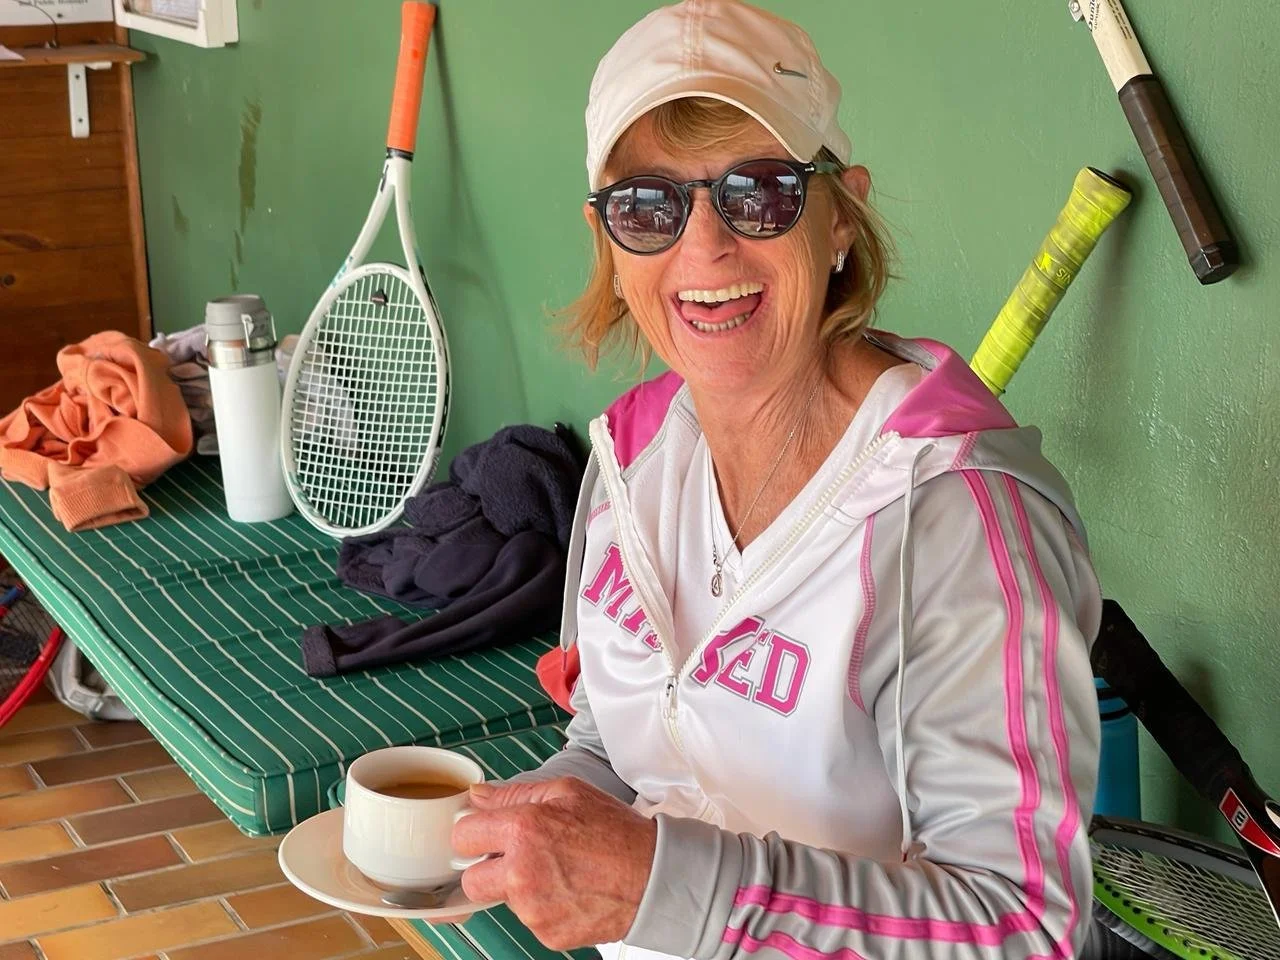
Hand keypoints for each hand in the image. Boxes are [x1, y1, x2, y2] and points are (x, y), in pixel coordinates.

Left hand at [450, 777, 657, 949]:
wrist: (653, 877)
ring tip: (558, 872)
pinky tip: (568, 891)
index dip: (475, 833)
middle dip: (487, 869)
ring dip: (519, 888)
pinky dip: (543, 907)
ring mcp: (533, 909)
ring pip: (503, 900)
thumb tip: (478, 795)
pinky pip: (529, 919)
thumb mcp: (568, 792)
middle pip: (470, 880)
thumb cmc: (616, 831)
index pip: (463, 836)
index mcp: (524, 829)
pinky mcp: (546, 933)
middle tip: (516, 859)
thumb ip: (516, 793)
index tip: (486, 834)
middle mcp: (522, 872)